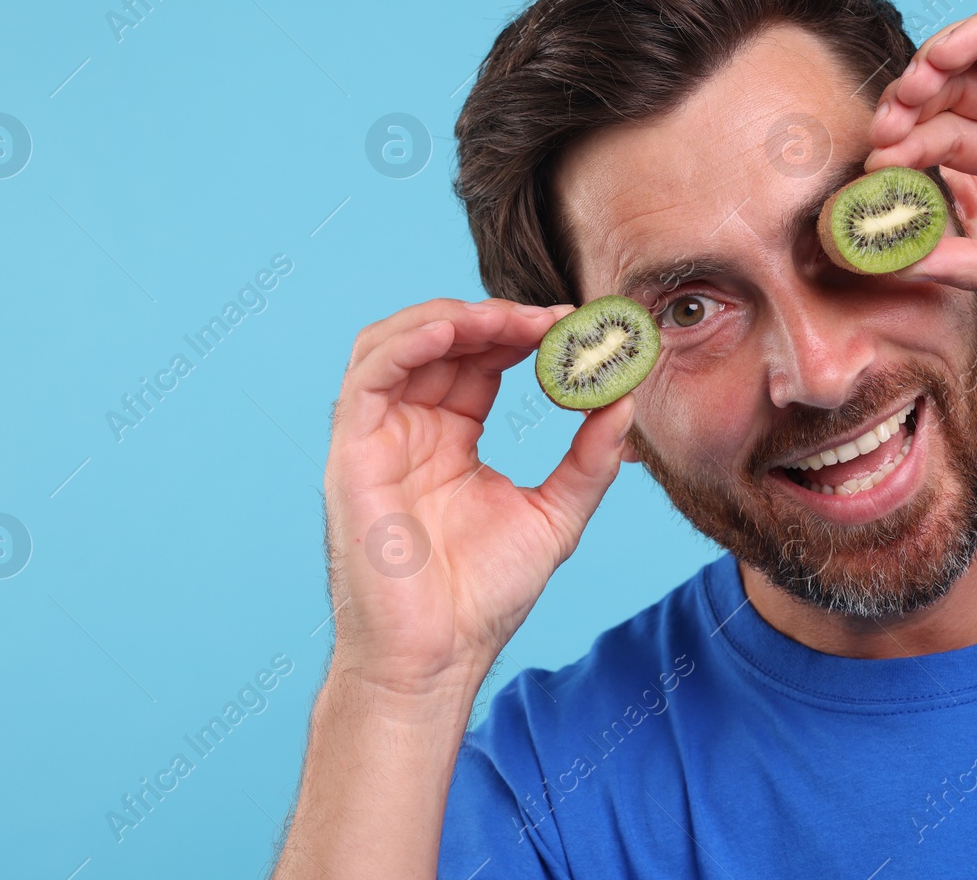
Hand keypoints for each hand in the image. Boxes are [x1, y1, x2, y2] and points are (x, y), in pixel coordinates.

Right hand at [324, 298, 633, 698]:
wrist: (436, 659)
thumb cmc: (483, 598)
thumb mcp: (555, 514)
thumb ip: (589, 457)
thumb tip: (625, 400)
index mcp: (449, 439)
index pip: (481, 361)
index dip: (523, 333)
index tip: (575, 326)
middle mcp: (409, 429)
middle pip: (443, 341)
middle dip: (497, 318)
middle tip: (554, 319)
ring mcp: (377, 438)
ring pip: (398, 343)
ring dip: (452, 316)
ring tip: (508, 318)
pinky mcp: (351, 452)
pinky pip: (368, 376)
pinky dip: (408, 341)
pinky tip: (456, 329)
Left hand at [864, 9, 976, 300]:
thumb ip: (970, 261)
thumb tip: (898, 267)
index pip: (949, 143)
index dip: (907, 153)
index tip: (873, 175)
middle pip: (952, 97)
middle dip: (908, 113)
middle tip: (878, 137)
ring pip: (976, 57)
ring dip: (930, 70)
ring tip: (902, 99)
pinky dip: (974, 34)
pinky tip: (940, 58)